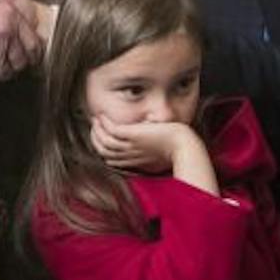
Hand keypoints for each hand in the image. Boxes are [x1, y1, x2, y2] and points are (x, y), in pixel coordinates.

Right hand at [89, 116, 215, 192]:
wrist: (185, 147)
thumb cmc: (177, 150)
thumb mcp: (159, 155)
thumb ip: (148, 152)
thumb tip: (144, 146)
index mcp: (135, 163)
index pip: (110, 158)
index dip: (102, 147)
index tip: (100, 136)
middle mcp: (130, 156)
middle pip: (104, 151)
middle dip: (96, 138)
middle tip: (94, 126)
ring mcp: (131, 147)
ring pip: (104, 142)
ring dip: (97, 130)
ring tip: (96, 120)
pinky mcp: (134, 136)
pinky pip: (112, 131)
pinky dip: (104, 124)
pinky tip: (102, 116)